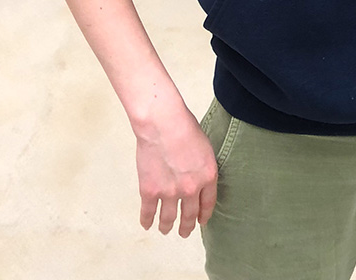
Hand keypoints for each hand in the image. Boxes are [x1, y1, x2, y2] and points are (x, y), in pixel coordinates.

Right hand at [136, 104, 217, 237]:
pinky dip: (147, 220)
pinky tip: (147, 224)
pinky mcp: (150, 192)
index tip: (201, 221)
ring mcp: (170, 193)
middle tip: (184, 232)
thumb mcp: (205, 147)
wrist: (163, 124)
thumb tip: (197, 174)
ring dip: (167, 226)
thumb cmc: (185, 126)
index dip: (204, 215)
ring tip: (166, 229)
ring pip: (169, 218)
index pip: (208, 203)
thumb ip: (202, 165)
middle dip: (187, 226)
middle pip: (190, 214)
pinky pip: (148, 212)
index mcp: (208, 176)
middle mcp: (191, 189)